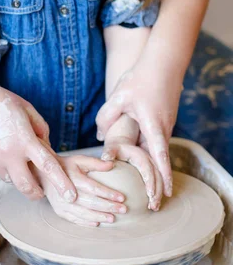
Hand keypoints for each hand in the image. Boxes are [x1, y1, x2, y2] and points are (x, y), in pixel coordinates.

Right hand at [0, 82, 76, 202]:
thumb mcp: (26, 108)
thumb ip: (41, 128)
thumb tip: (47, 147)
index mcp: (24, 139)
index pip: (48, 165)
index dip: (61, 182)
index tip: (70, 194)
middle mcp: (9, 154)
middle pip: (28, 186)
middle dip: (37, 194)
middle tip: (42, 193)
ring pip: (12, 180)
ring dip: (20, 178)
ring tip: (22, 166)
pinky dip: (6, 166)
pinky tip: (3, 150)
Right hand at [35, 151, 126, 226]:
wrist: (44, 175)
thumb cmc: (65, 166)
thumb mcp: (79, 160)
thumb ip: (95, 162)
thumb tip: (112, 164)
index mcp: (73, 177)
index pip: (94, 188)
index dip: (108, 193)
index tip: (122, 197)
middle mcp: (66, 192)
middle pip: (91, 202)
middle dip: (108, 207)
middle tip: (123, 209)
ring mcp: (62, 204)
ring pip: (84, 213)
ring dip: (100, 216)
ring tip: (113, 219)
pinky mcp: (60, 211)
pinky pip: (75, 219)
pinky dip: (87, 222)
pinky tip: (98, 223)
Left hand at [96, 61, 180, 196]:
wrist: (162, 61)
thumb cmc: (140, 78)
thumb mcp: (119, 97)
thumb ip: (106, 117)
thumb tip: (99, 138)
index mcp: (153, 124)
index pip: (159, 156)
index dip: (161, 177)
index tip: (162, 194)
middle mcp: (163, 127)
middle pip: (161, 159)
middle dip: (159, 182)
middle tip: (154, 203)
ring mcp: (166, 122)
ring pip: (159, 150)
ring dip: (156, 169)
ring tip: (150, 189)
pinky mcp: (165, 118)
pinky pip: (159, 140)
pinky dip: (154, 154)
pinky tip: (145, 161)